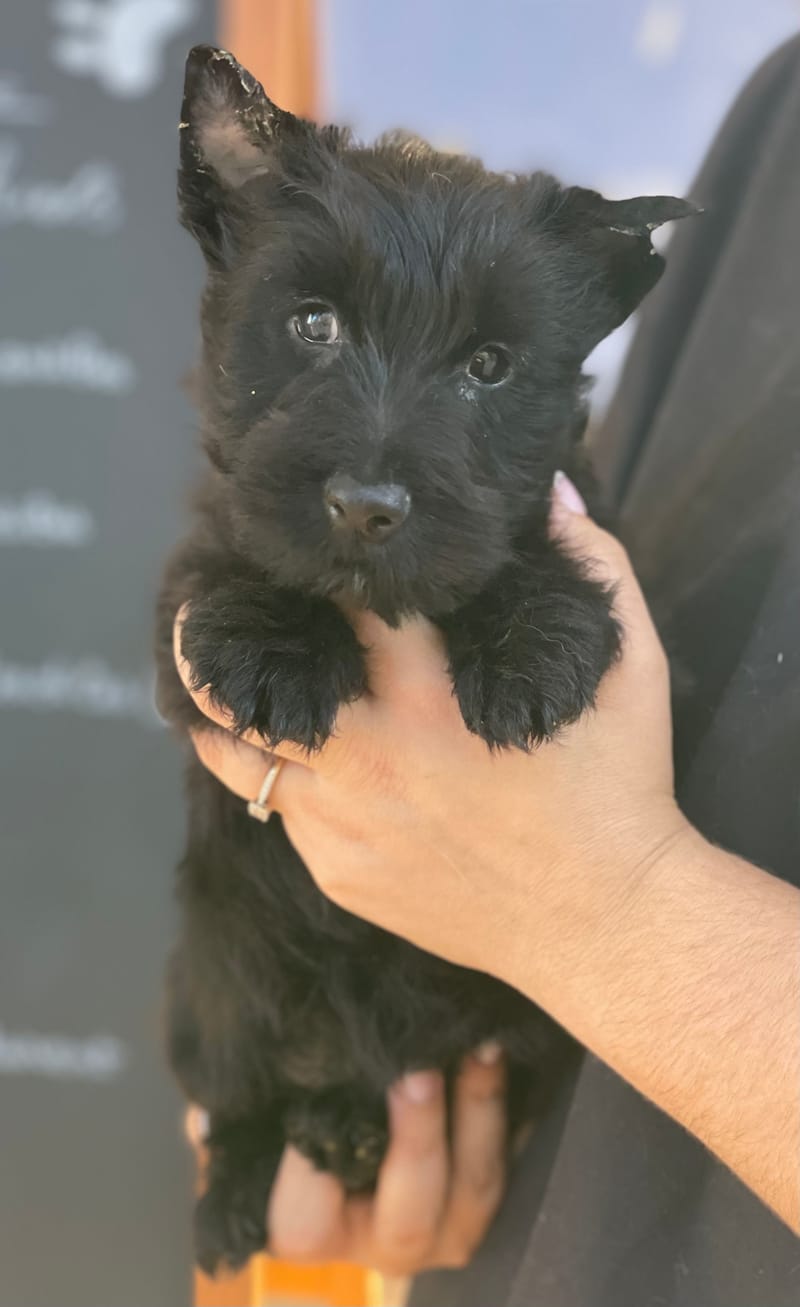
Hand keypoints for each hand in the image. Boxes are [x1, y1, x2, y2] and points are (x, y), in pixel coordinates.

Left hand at [175, 472, 688, 991]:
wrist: (606, 923)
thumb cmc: (618, 788)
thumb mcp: (631, 665)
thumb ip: (593, 563)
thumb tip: (547, 490)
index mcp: (428, 696)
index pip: (338, 606)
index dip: (312, 573)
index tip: (294, 555)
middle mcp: (369, 759)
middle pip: (246, 691)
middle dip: (207, 648)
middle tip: (200, 618)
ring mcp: (345, 826)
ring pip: (241, 761)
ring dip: (231, 720)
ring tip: (226, 689)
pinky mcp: (341, 875)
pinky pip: (286, 816)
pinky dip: (285, 781)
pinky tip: (304, 763)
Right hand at [187, 1050, 507, 1275]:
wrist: (370, 1113)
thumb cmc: (294, 1124)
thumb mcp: (251, 1129)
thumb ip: (227, 1125)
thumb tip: (203, 1122)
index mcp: (312, 1232)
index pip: (304, 1215)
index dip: (311, 1165)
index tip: (315, 1100)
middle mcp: (383, 1243)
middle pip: (408, 1212)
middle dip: (415, 1141)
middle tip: (414, 1073)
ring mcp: (445, 1228)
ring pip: (473, 1187)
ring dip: (478, 1114)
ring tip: (476, 1049)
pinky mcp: (486, 1193)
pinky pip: (508, 1160)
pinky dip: (504, 1108)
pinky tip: (495, 1052)